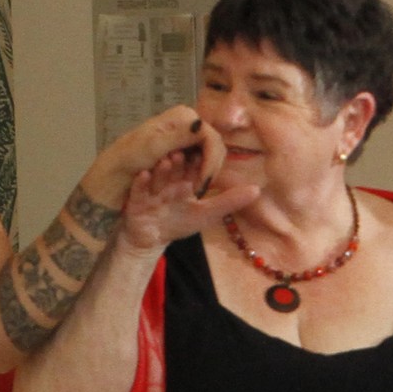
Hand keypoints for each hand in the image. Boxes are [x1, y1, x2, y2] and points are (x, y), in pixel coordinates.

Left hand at [83, 105, 215, 202]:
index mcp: (182, 117)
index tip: (204, 180)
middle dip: (210, 168)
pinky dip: (196, 175)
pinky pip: (199, 163)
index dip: (212, 159)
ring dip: (202, 172)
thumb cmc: (128, 158)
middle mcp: (187, 125)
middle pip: (213, 146)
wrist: (114, 172)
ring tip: (192, 188)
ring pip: (208, 156)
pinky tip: (189, 185)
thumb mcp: (154, 145)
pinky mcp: (183, 152)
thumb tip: (201, 123)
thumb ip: (179, 135)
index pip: (211, 137)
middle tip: (200, 188)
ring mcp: (186, 138)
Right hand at [115, 115, 258, 253]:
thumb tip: (257, 190)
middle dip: (179, 161)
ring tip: (167, 161)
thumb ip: (229, 202)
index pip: (193, 166)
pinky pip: (137, 189)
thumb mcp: (206, 214)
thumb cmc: (177, 223)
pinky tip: (143, 176)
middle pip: (174, 167)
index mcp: (184, 179)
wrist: (149, 241)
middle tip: (184, 153)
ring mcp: (151, 188)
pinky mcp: (135, 199)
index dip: (199, 159)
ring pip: (157, 175)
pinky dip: (141, 183)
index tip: (205, 150)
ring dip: (162, 169)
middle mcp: (167, 179)